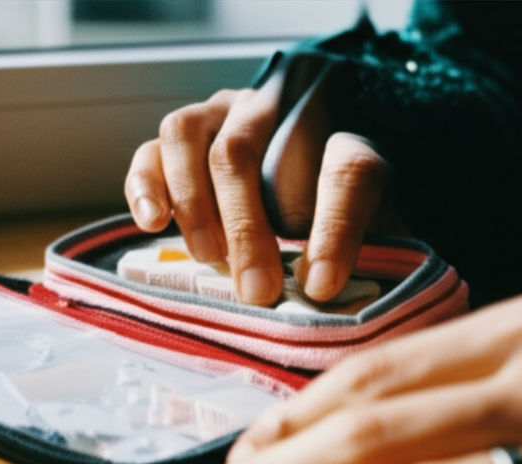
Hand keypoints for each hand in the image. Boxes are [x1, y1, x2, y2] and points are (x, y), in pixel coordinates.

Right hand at [124, 85, 399, 304]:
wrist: (315, 166)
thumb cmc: (344, 210)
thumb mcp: (378, 228)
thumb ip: (367, 254)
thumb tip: (337, 298)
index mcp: (343, 129)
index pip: (346, 169)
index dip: (334, 231)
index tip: (322, 286)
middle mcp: (275, 107)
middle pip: (247, 152)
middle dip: (248, 227)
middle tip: (255, 289)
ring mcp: (222, 114)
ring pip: (186, 133)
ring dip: (193, 200)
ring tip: (208, 256)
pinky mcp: (183, 135)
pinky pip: (150, 149)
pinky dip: (144, 186)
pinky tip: (153, 223)